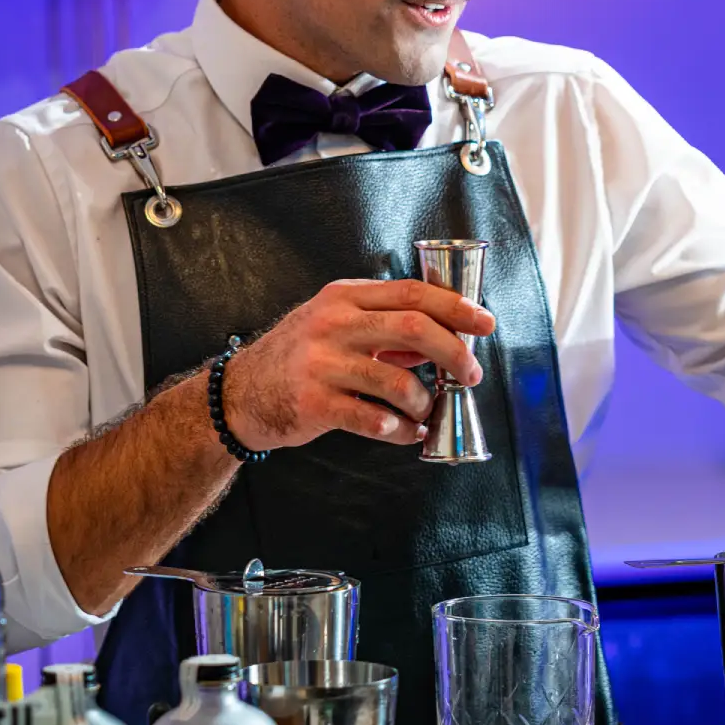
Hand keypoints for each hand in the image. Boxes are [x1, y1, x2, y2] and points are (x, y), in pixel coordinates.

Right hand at [224, 278, 494, 450]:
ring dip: (424, 401)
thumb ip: (385, 326)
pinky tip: (407, 432)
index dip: (455, 307)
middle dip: (454, 352)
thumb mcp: (337, 325)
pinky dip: (401, 430)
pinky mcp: (314, 403)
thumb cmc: (298, 357)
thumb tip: (443, 335)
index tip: (484, 323)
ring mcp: (322, 364)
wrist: (240, 393)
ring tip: (427, 411)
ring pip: (398, 380)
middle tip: (470, 373)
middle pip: (413, 328)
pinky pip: (374, 420)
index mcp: (345, 298)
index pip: (412, 293)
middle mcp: (333, 324)